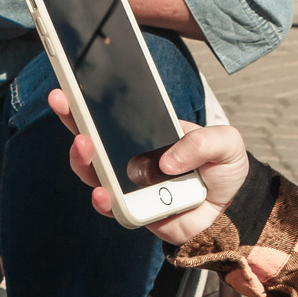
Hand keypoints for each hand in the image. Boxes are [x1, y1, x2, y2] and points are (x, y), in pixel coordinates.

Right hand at [46, 88, 248, 244]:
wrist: (232, 210)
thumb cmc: (224, 171)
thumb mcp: (226, 143)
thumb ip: (202, 142)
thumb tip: (168, 159)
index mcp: (149, 133)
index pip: (115, 114)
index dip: (91, 100)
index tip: (72, 84)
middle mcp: (132, 156)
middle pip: (93, 138)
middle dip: (73, 119)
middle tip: (64, 103)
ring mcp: (130, 184)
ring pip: (94, 172)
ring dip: (83, 159)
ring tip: (83, 145)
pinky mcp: (134, 211)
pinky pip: (113, 208)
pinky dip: (105, 201)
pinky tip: (104, 193)